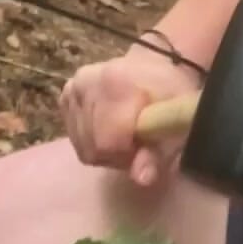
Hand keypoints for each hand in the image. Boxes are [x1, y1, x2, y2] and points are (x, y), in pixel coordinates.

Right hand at [60, 43, 200, 187]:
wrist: (156, 64)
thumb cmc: (172, 94)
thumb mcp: (176, 124)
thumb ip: (157, 154)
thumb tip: (141, 179)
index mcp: (115, 83)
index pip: (106, 142)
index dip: (127, 155)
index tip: (145, 147)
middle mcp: (85, 82)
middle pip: (93, 147)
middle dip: (117, 154)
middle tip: (139, 143)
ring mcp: (72, 88)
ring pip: (82, 145)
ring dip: (105, 150)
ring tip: (126, 136)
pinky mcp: (66, 95)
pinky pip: (75, 136)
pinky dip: (93, 140)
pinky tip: (109, 129)